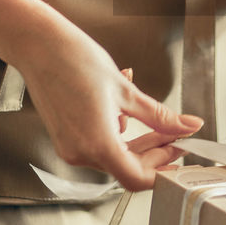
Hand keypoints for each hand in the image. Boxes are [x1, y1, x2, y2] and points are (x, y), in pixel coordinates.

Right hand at [15, 19, 200, 191]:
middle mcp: (80, 153)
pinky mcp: (65, 138)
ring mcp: (70, 147)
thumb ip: (159, 115)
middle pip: (128, 168)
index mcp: (97, 144)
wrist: (39, 46)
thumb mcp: (126, 90)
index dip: (163, 168)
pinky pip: (99, 145)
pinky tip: (125, 110)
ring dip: (138, 141)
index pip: (137, 178)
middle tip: (175, 133)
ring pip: (114, 157)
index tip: (179, 151)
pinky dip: (118, 133)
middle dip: (155, 152)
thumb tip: (187, 126)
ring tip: (154, 118)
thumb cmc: (74, 60)